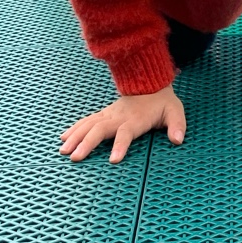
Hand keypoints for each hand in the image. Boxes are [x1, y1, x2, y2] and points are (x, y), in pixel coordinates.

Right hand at [59, 86, 185, 163]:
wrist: (149, 82)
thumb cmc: (162, 102)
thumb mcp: (175, 111)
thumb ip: (177, 125)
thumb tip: (178, 140)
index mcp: (136, 119)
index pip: (126, 133)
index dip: (120, 145)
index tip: (113, 160)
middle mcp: (118, 117)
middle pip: (100, 130)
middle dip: (87, 144)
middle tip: (75, 157)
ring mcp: (109, 115)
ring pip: (89, 125)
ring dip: (75, 137)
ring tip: (64, 151)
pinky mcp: (103, 114)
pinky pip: (86, 121)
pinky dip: (74, 129)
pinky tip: (63, 138)